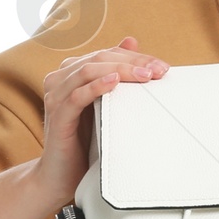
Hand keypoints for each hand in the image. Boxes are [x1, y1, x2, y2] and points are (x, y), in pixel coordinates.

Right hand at [35, 36, 170, 207]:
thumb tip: (132, 41)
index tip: (163, 67)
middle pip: (99, 58)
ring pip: (88, 71)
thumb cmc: (84, 141)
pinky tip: (114, 82)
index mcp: (72, 73)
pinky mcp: (57, 116)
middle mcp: (60, 79)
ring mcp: (56, 96)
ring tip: (145, 76)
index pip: (107, 54)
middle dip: (133, 62)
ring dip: (120, 70)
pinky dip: (97, 86)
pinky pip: (77, 96)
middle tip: (159, 70)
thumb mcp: (105, 105)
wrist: (60, 176)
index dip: (136, 56)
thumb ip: (115, 74)